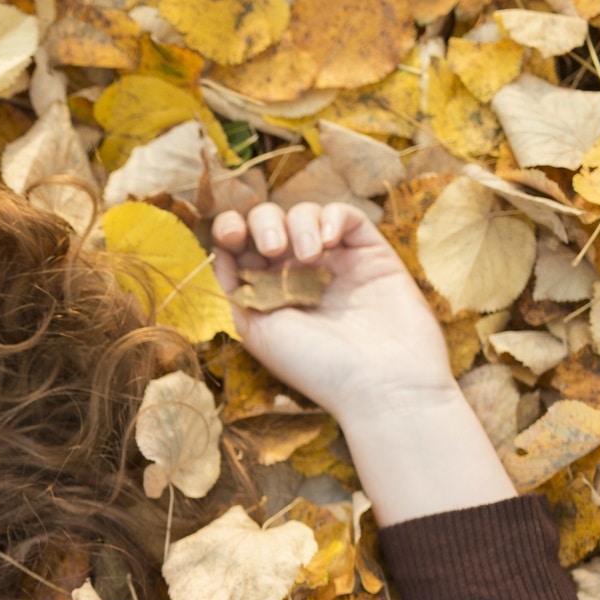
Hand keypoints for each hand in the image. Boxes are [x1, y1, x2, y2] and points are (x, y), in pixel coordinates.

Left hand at [211, 200, 516, 525]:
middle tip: (275, 250)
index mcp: (266, 293)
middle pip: (269, 222)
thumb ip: (237, 289)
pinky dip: (331, 218)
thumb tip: (220, 251)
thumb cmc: (315, 367)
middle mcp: (298, 275)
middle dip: (264, 223)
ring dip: (298, 224)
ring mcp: (335, 263)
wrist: (380, 384)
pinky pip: (346, 216)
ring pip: (305, 214)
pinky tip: (328, 243)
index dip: (231, 229)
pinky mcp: (370, 254)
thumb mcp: (258, 331)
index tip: (231, 236)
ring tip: (310, 258)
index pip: (240, 247)